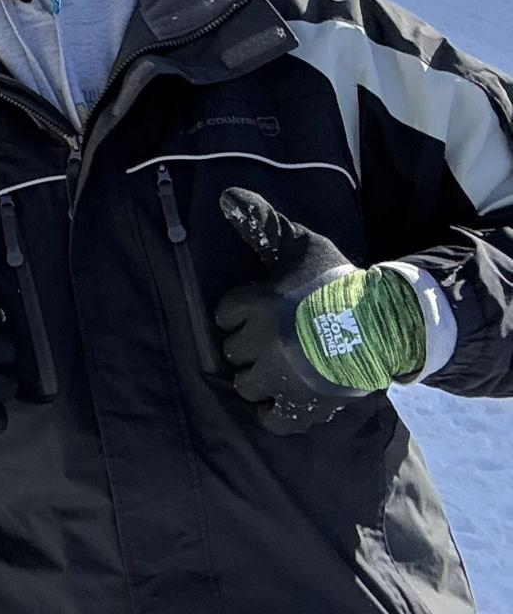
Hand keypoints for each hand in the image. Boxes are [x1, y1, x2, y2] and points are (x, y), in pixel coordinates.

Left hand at [215, 187, 425, 432]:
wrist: (387, 322)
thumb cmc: (338, 282)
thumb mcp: (300, 246)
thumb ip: (262, 225)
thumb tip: (226, 195)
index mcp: (257, 305)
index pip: (225, 314)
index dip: (240, 312)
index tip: (259, 310)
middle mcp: (261, 342)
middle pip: (233, 350)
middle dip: (248, 344)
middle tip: (273, 338)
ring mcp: (281, 377)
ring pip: (245, 384)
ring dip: (257, 376)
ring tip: (277, 366)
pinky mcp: (304, 404)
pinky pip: (274, 419)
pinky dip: (273, 413)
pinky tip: (279, 400)